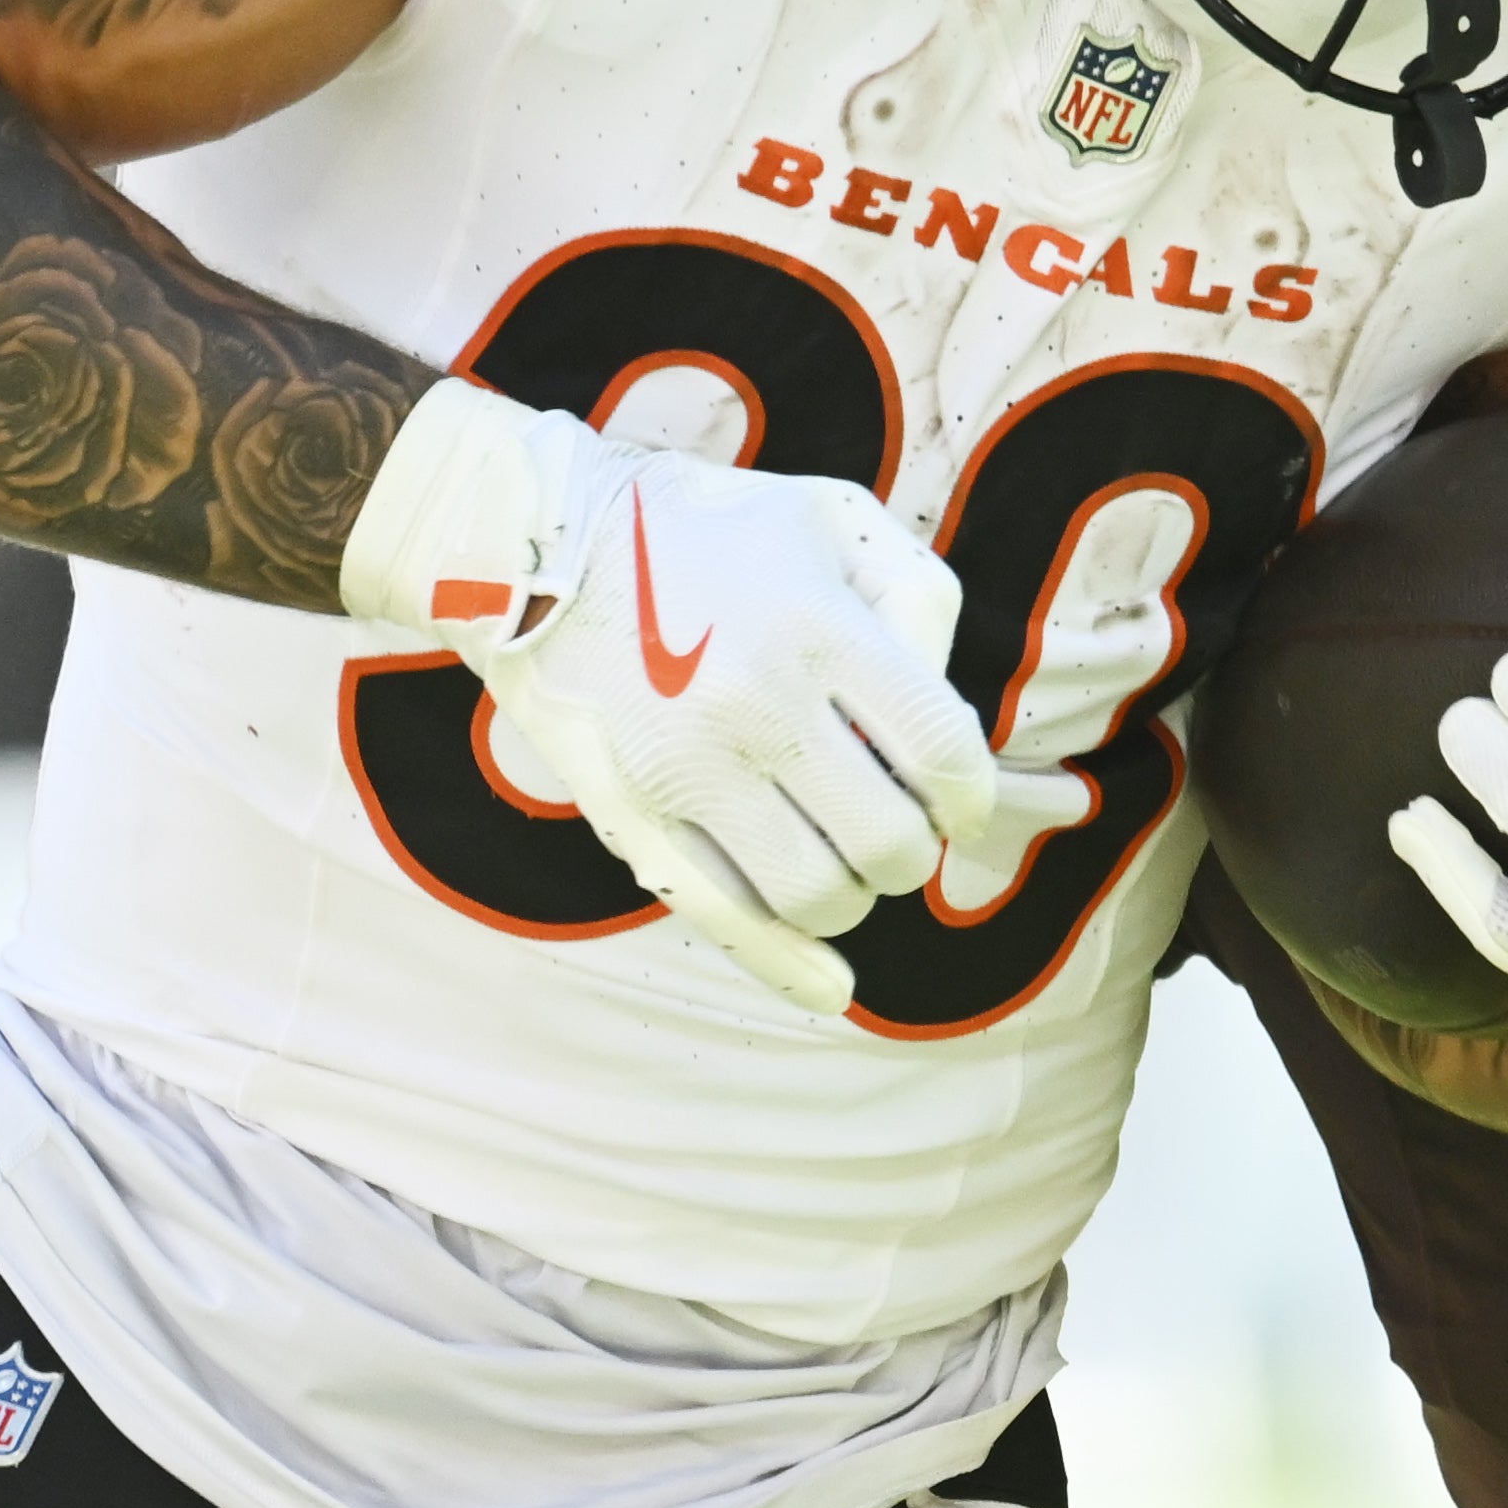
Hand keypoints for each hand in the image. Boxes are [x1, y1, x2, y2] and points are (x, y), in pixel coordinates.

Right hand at [343, 379, 996, 1009]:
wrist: (536, 541)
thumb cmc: (706, 527)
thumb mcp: (830, 518)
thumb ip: (915, 600)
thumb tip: (942, 717)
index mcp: (820, 629)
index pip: (942, 752)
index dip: (970, 797)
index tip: (961, 806)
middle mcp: (757, 706)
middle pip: (889, 840)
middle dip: (911, 850)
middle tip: (891, 826)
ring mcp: (687, 769)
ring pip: (817, 894)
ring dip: (852, 895)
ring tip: (839, 858)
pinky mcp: (631, 814)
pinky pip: (724, 918)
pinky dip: (788, 967)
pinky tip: (833, 989)